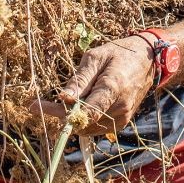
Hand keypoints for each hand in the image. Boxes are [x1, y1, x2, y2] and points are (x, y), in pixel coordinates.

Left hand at [29, 35, 154, 137]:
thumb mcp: (96, 57)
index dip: (59, 112)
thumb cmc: (119, 54)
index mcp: (113, 88)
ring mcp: (123, 117)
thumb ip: (80, 79)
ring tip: (57, 104)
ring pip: (88, 128)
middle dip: (60, 114)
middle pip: (83, 121)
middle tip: (40, 105)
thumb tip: (63, 97)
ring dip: (70, 119)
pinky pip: (97, 127)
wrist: (148, 60)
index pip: (84, 111)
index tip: (36, 106)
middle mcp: (120, 107)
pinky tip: (75, 108)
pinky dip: (83, 121)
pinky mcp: (122, 121)